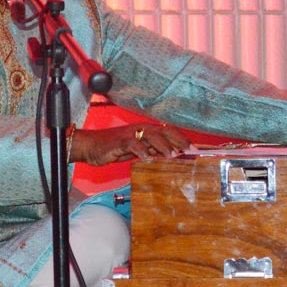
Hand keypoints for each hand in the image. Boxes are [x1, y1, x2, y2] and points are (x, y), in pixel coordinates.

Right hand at [69, 123, 189, 165]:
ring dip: (163, 145)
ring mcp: (130, 134)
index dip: (182, 138)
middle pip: (164, 130)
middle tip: (190, 150)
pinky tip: (147, 157)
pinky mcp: (119, 141)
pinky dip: (141, 150)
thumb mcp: (137, 150)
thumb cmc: (114, 148)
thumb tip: (171, 154)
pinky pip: (132, 144)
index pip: (168, 131)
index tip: (195, 148)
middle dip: (178, 140)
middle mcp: (140, 129)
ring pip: (150, 135)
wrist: (91, 146)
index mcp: (146, 130)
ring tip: (172, 155)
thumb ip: (152, 150)